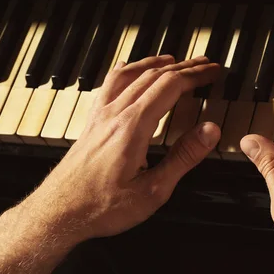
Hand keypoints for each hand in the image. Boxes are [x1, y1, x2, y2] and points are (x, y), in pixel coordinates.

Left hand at [0, 55, 220, 273]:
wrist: (59, 213)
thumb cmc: (103, 206)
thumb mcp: (154, 190)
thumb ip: (183, 157)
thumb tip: (210, 131)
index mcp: (133, 127)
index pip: (170, 86)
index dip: (196, 76)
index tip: (213, 72)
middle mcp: (115, 113)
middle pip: (154, 75)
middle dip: (185, 67)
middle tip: (206, 65)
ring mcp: (100, 115)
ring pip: (131, 74)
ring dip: (158, 63)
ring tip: (176, 60)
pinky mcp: (92, 121)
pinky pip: (111, 83)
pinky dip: (130, 70)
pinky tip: (132, 72)